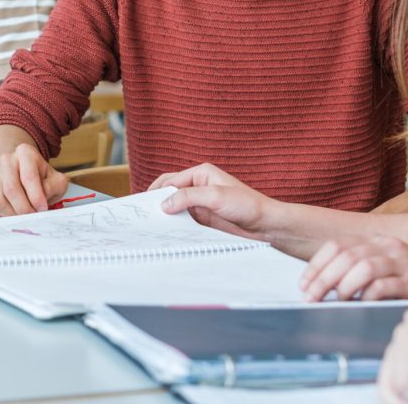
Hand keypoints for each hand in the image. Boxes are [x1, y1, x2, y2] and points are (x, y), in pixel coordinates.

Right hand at [0, 142, 68, 216]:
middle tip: (33, 216)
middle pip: (11, 189)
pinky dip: (3, 217)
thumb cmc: (43, 178)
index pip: (28, 176)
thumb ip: (53, 187)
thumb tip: (40, 201)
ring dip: (13, 214)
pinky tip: (15, 216)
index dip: (36, 196)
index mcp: (25, 152)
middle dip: (24, 208)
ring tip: (25, 217)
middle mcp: (6, 160)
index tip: (42, 208)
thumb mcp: (56, 180)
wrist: (27, 176)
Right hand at [150, 163, 279, 241]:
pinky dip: (175, 226)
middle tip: (141, 218)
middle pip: (170, 193)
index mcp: (201, 173)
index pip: (170, 180)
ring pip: (176, 209)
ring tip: (150, 228)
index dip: (155, 191)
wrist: (266, 226)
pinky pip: (184, 222)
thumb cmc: (247, 205)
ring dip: (166, 217)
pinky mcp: (204, 220)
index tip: (142, 205)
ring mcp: (200, 204)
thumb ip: (188, 197)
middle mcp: (198, 187)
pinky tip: (167, 235)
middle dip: (157, 203)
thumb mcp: (216, 196)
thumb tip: (164, 203)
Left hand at [300, 235, 407, 300]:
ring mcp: (401, 261)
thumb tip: (325, 285)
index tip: (304, 284)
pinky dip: (368, 295)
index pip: (337, 245)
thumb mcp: (384, 265)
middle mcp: (386, 246)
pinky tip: (361, 303)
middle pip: (346, 256)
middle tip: (311, 297)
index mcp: (375, 240)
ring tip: (337, 301)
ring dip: (344, 285)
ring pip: (363, 267)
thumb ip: (359, 268)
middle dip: (323, 277)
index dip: (317, 264)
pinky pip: (385, 285)